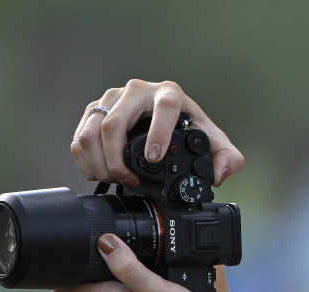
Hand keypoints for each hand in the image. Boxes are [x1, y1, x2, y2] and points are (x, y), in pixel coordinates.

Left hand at [54, 234, 227, 291]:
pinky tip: (146, 287)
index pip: (67, 289)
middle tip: (115, 252)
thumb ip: (128, 267)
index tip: (75, 252)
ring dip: (113, 279)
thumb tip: (105, 243)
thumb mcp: (156, 289)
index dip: (66, 268)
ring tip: (133, 267)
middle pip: (86, 288)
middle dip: (93, 269)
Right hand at [71, 79, 243, 190]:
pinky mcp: (95, 111)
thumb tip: (220, 173)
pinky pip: (80, 135)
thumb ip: (228, 158)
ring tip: (114, 180)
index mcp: (168, 94)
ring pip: (92, 130)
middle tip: (128, 182)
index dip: (157, 133)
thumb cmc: (188, 128)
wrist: (166, 119)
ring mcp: (112, 99)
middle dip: (116, 159)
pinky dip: (85, 160)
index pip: (163, 107)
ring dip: (98, 162)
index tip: (154, 159)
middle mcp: (137, 91)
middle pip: (114, 123)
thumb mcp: (213, 142)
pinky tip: (98, 173)